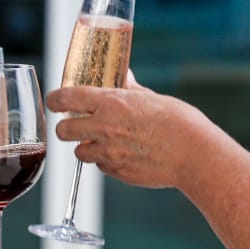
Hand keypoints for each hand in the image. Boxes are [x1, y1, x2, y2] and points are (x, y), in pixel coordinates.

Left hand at [46, 83, 208, 189]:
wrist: (195, 154)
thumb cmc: (179, 122)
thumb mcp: (151, 97)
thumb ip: (129, 89)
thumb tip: (123, 76)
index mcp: (111, 103)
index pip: (66, 98)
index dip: (55, 99)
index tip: (54, 101)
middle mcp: (104, 128)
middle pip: (62, 130)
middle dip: (66, 127)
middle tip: (75, 125)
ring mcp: (109, 153)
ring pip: (79, 152)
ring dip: (86, 146)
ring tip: (104, 141)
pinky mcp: (117, 172)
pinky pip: (101, 167)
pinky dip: (106, 161)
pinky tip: (123, 154)